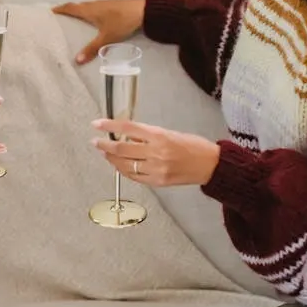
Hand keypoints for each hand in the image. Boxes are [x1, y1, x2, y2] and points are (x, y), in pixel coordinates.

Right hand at [52, 0, 144, 63]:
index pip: (70, 8)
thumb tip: (77, 60)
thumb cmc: (122, 22)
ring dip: (80, 11)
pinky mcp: (113, 5)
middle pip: (78, 6)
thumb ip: (92, 49)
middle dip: (68, 11)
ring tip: (75, 21)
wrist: (143, 11)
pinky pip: (96, 8)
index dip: (60, 9)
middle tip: (61, 19)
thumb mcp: (106, 38)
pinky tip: (94, 20)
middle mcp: (95, 4)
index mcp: (89, 10)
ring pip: (88, 7)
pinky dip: (91, 13)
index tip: (50, 12)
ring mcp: (105, 3)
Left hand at [90, 118, 219, 186]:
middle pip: (121, 148)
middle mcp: (156, 152)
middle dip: (105, 144)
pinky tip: (118, 165)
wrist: (210, 165)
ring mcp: (156, 169)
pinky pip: (134, 176)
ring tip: (105, 152)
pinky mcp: (157, 182)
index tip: (97, 124)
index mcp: (159, 136)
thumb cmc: (192, 145)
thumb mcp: (169, 133)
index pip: (127, 128)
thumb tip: (125, 134)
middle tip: (96, 141)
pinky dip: (123, 170)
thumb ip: (147, 134)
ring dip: (111, 158)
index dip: (109, 125)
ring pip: (124, 165)